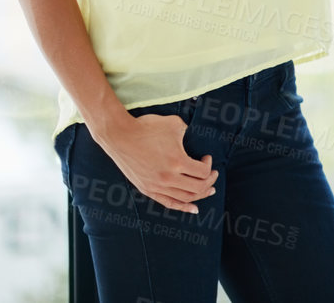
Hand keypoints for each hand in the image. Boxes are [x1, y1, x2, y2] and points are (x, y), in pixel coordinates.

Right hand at [96, 112, 216, 212]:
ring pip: (185, 198)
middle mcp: (168, 177)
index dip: (209, 166)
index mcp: (177, 161)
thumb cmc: (148, 127)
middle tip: (213, 174)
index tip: (206, 157)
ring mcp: (156, 186)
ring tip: (209, 190)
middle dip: (210, 181)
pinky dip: (183, 207)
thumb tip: (195, 138)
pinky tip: (194, 208)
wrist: (120, 135)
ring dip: (200, 195)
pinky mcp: (146, 189)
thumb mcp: (175, 124)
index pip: (203, 172)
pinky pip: (168, 203)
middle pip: (198, 188)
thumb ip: (189, 133)